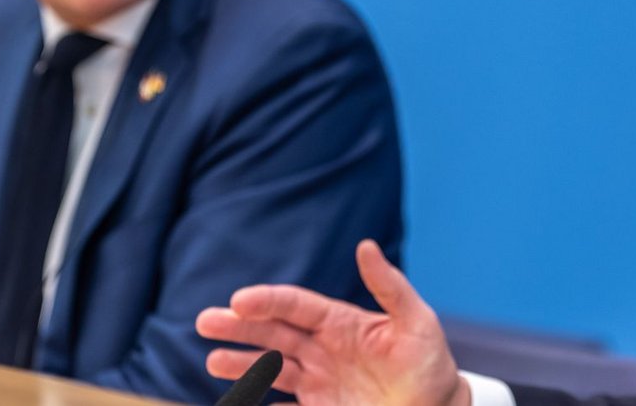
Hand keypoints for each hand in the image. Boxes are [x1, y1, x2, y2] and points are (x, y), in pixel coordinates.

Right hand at [198, 239, 468, 405]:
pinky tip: (239, 398)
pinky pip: (282, 405)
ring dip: (242, 363)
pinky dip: (260, 400)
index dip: (267, 301)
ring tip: (213, 360)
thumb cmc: (430, 363)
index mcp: (341, 322)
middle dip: (240, 327)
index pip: (296, 306)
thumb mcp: (417, 321)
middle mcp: (323, 348)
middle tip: (206, 322)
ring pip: (271, 368)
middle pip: (274, 333)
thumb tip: (365, 246)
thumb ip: (390, 287)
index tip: (239, 301)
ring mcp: (318, 380)